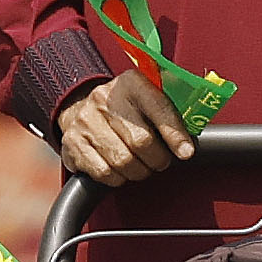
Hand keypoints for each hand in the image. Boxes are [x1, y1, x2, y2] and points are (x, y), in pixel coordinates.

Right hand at [55, 71, 191, 186]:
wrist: (81, 107)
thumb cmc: (124, 108)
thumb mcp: (147, 98)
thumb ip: (170, 115)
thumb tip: (188, 146)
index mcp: (131, 83)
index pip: (159, 109)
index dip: (175, 135)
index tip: (186, 153)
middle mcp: (105, 99)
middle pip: (141, 142)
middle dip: (158, 159)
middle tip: (160, 161)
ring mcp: (86, 122)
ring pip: (123, 162)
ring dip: (139, 171)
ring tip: (141, 165)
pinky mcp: (73, 143)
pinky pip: (104, 173)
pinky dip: (118, 178)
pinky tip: (120, 169)